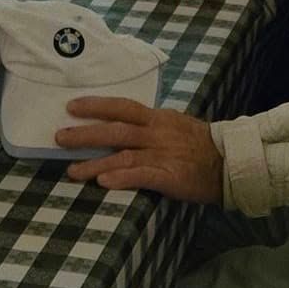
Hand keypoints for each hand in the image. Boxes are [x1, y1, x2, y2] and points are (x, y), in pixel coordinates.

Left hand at [58, 98, 222, 201]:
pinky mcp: (170, 176)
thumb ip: (149, 125)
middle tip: (59, 137)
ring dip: (95, 164)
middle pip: (116, 130)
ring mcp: (163, 154)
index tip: (71, 106)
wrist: (229, 163)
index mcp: (157, 118)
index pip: (122, 107)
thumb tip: (121, 122)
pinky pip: (142, 176)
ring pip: (123, 156)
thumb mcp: (174, 124)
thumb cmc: (199, 145)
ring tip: (72, 170)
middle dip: (86, 133)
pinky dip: (122, 178)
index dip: (96, 105)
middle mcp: (157, 133)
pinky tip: (104, 182)